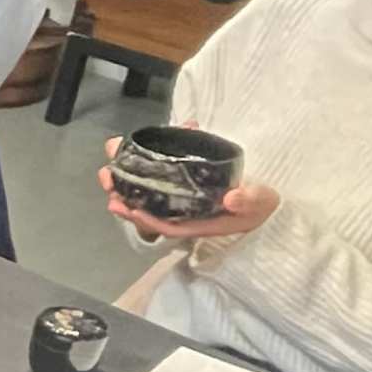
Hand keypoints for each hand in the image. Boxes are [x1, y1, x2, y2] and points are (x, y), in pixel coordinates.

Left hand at [97, 141, 277, 241]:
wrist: (265, 200)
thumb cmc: (262, 205)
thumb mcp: (261, 202)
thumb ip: (250, 200)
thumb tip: (231, 197)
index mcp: (200, 222)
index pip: (167, 225)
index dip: (146, 219)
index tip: (127, 208)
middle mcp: (185, 213)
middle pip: (149, 209)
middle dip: (125, 195)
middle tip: (106, 177)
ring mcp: (182, 198)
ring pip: (148, 191)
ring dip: (127, 177)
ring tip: (109, 160)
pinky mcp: (183, 183)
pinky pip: (158, 176)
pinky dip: (146, 161)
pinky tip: (132, 146)